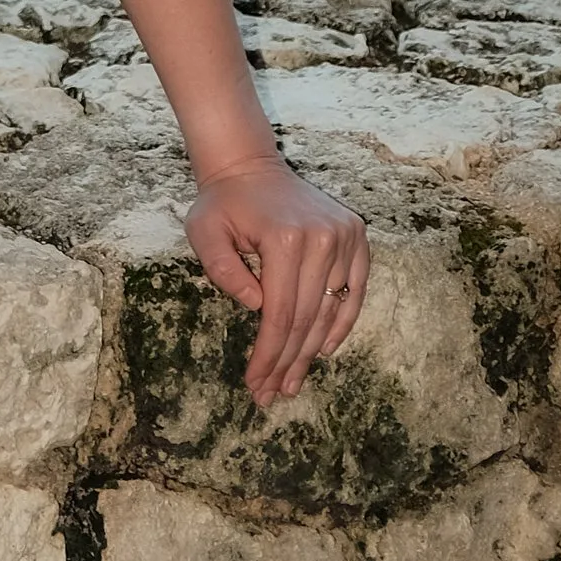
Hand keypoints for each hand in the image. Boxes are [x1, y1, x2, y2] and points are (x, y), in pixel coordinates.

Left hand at [186, 157, 369, 404]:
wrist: (250, 166)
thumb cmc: (222, 204)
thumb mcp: (203, 231)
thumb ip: (223, 269)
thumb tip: (257, 306)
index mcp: (286, 237)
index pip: (280, 312)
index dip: (269, 353)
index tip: (255, 383)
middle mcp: (323, 237)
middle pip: (307, 317)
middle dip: (287, 361)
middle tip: (272, 394)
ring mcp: (345, 235)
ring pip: (330, 309)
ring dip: (311, 352)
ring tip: (291, 382)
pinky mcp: (357, 235)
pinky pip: (354, 291)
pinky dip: (342, 323)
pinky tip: (323, 351)